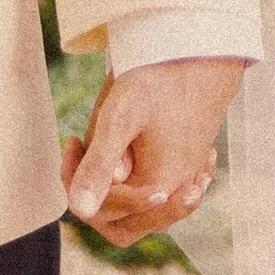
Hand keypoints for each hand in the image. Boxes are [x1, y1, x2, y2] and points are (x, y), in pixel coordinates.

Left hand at [60, 57, 242, 251]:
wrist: (201, 52)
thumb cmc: (159, 81)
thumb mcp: (119, 118)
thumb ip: (99, 167)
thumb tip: (80, 210)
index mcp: (158, 188)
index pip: (103, 210)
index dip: (79, 180)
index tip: (73, 140)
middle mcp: (176, 193)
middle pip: (123, 221)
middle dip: (98, 193)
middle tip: (85, 151)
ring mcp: (187, 182)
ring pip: (143, 212)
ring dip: (118, 191)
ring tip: (106, 154)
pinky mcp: (191, 167)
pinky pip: (164, 196)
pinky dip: (140, 184)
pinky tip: (132, 155)